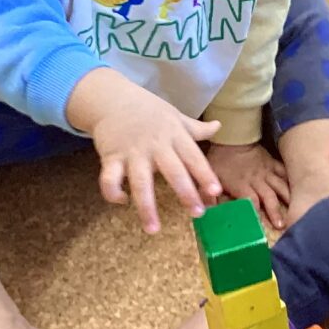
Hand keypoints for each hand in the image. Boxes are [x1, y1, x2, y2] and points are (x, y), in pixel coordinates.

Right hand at [65, 68, 221, 233]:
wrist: (111, 98)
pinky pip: (109, 179)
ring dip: (146, 207)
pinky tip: (122, 201)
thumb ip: (196, 128)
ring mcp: (132, 152)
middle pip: (173, 171)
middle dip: (186, 192)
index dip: (205, 174)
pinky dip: (113, 192)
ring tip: (153, 229)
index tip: (215, 191)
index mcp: (174, 135)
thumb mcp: (174, 116)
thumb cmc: (147, 111)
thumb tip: (219, 126)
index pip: (194, 157)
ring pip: (141, 182)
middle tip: (197, 213)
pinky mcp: (111, 157)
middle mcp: (155, 145)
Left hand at [207, 141, 288, 228]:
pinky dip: (291, 180)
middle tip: (282, 225)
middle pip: (269, 198)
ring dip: (288, 199)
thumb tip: (205, 212)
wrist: (232, 138)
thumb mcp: (211, 177)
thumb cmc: (220, 159)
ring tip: (296, 209)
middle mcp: (257, 180)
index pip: (252, 202)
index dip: (257, 215)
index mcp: (242, 185)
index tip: (261, 227)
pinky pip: (284, 172)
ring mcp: (266, 172)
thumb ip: (209, 196)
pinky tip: (300, 189)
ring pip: (280, 186)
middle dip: (276, 212)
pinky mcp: (272, 163)